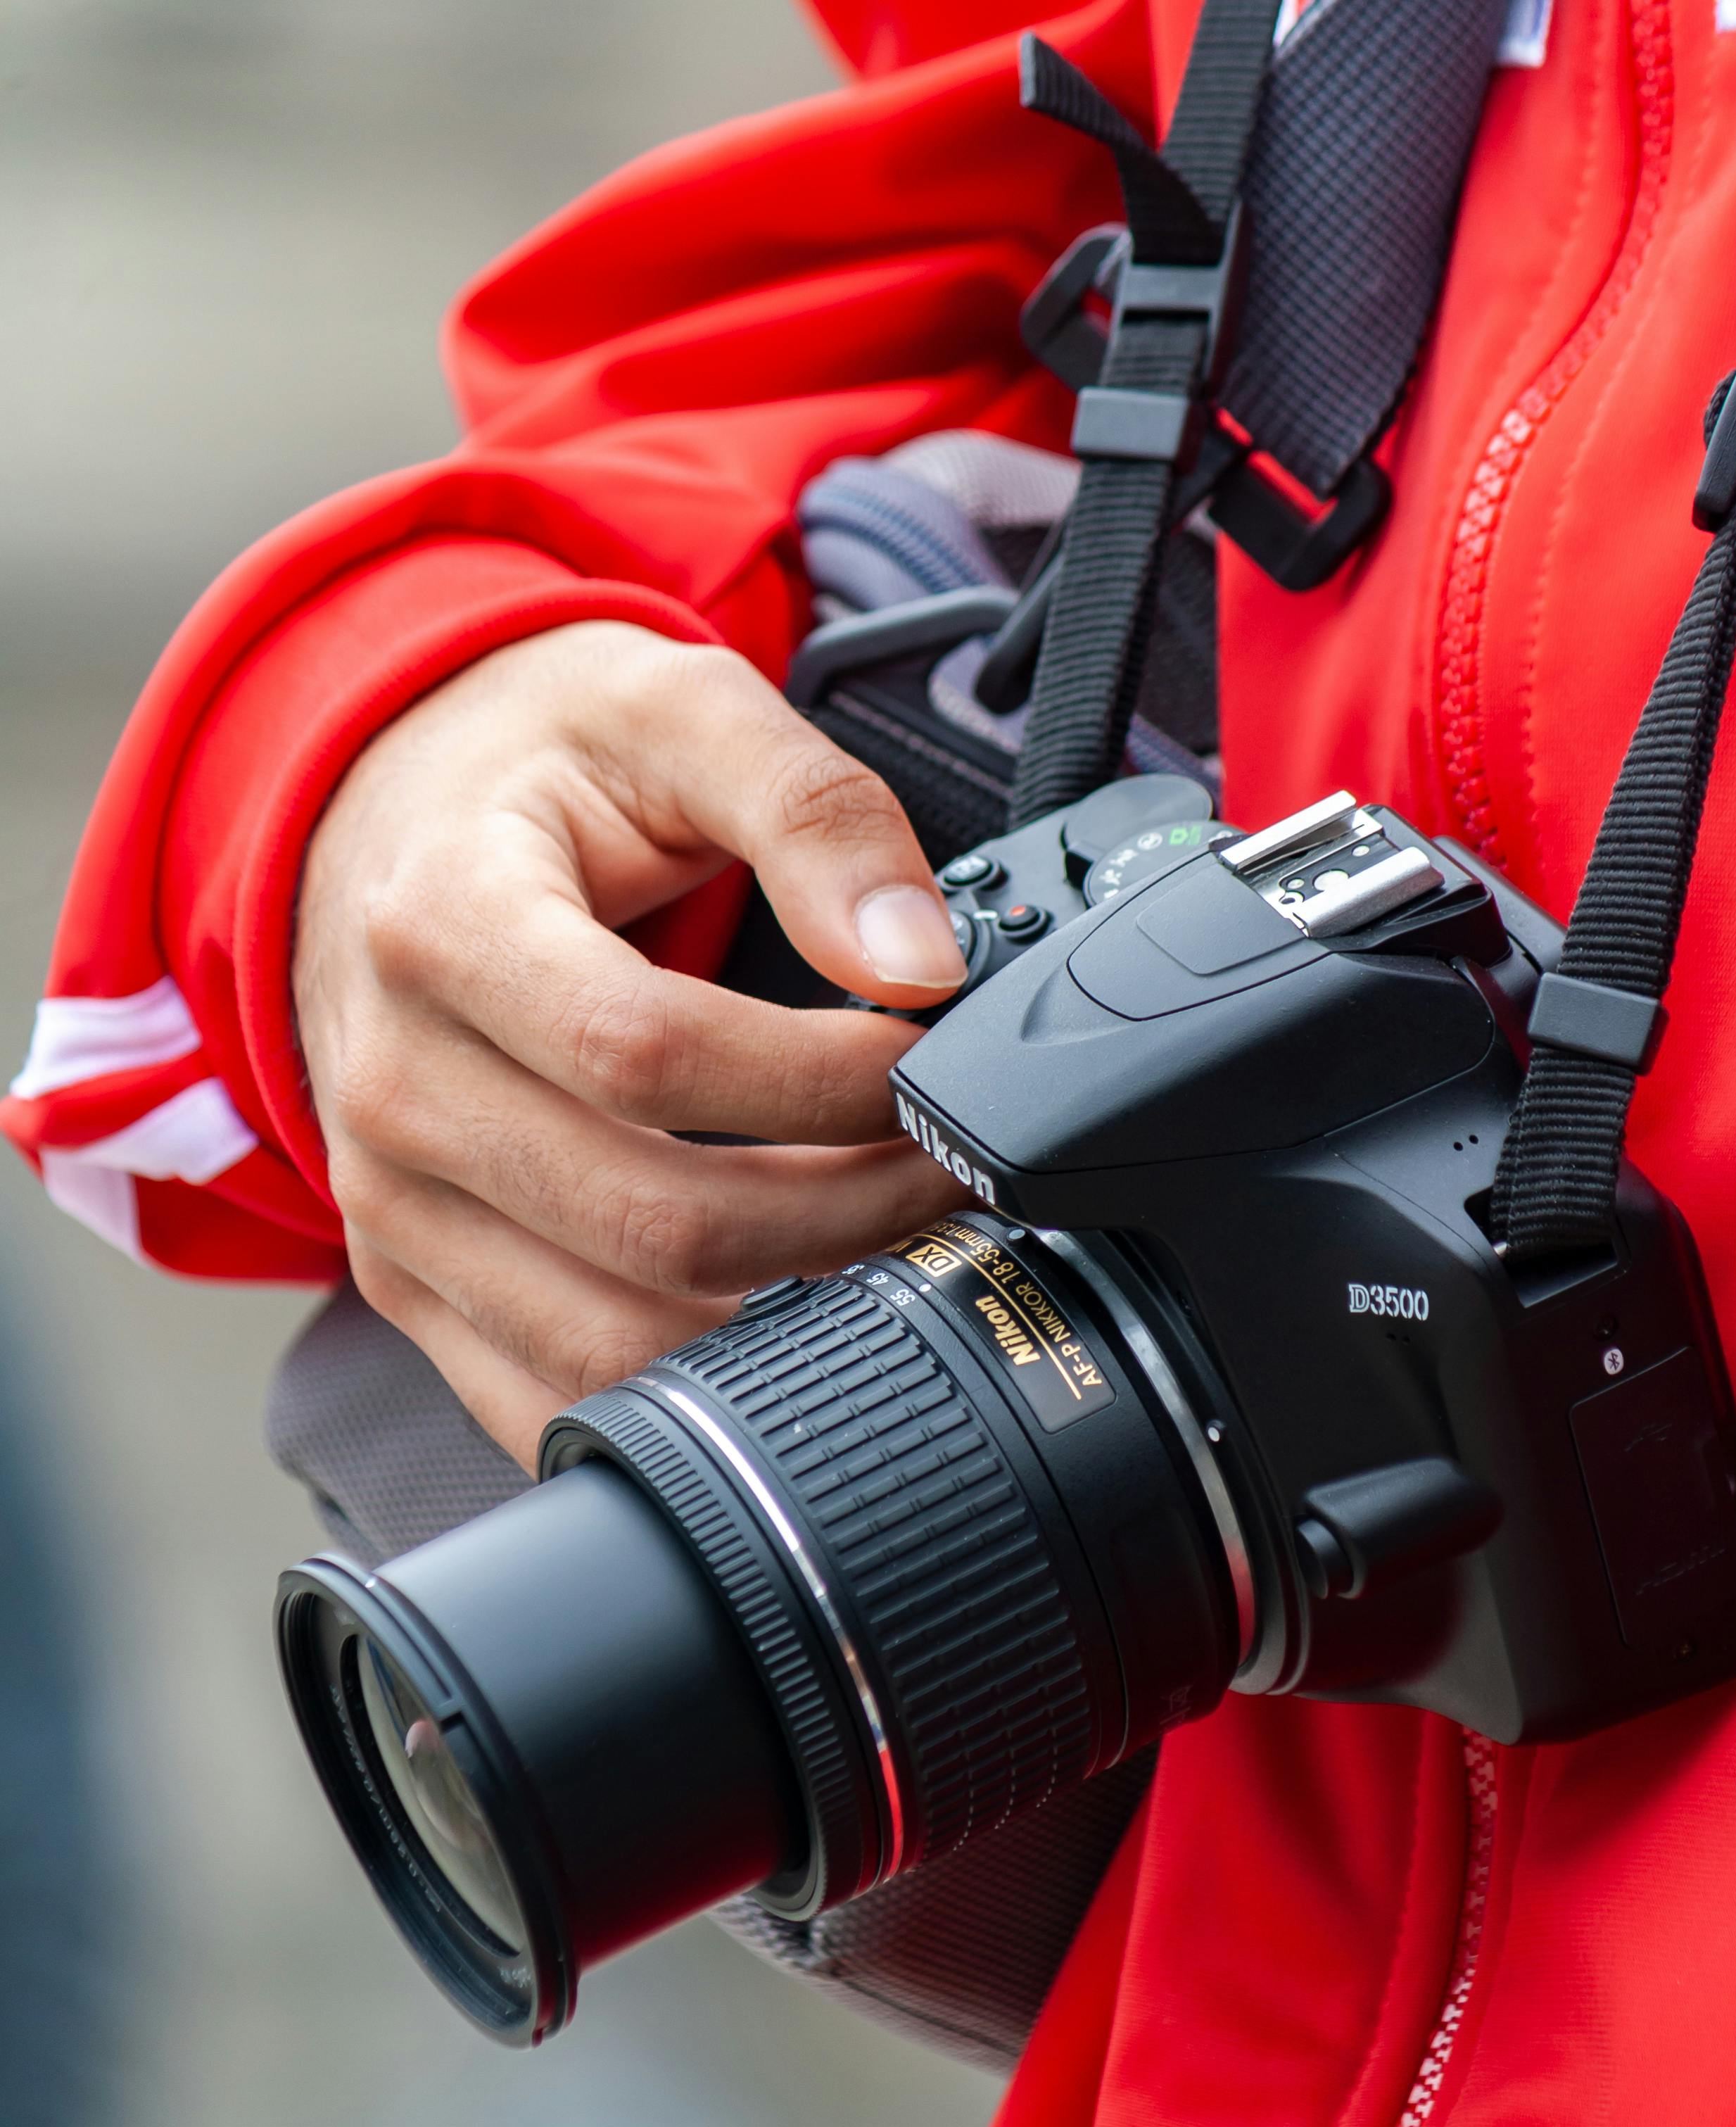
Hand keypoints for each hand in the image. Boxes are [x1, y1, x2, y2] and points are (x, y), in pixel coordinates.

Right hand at [294, 620, 967, 1469]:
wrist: (377, 819)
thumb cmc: (534, 768)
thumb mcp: (674, 709)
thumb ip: (813, 813)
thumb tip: (920, 962)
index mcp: (442, 926)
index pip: (652, 1056)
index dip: (825, 1085)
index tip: (929, 1064)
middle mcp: (395, 1084)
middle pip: (657, 1224)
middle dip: (848, 1212)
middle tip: (946, 1167)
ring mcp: (389, 1203)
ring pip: (616, 1342)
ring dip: (787, 1314)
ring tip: (884, 1232)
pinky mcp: (405, 1279)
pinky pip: (550, 1396)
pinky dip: (687, 1387)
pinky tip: (783, 1312)